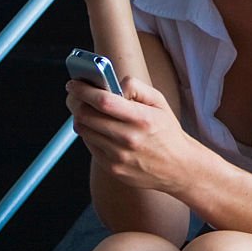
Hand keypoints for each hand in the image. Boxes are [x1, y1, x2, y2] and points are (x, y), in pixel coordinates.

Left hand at [66, 77, 194, 194]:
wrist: (177, 167)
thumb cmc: (167, 131)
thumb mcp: (160, 103)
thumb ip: (137, 87)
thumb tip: (112, 82)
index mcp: (142, 119)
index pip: (104, 101)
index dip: (84, 90)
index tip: (74, 83)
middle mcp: (128, 138)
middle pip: (86, 116)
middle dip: (76, 101)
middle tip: (75, 95)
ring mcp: (118, 156)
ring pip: (84, 130)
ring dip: (81, 117)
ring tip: (87, 110)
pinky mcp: (111, 168)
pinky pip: (89, 145)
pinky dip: (89, 133)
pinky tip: (98, 128)